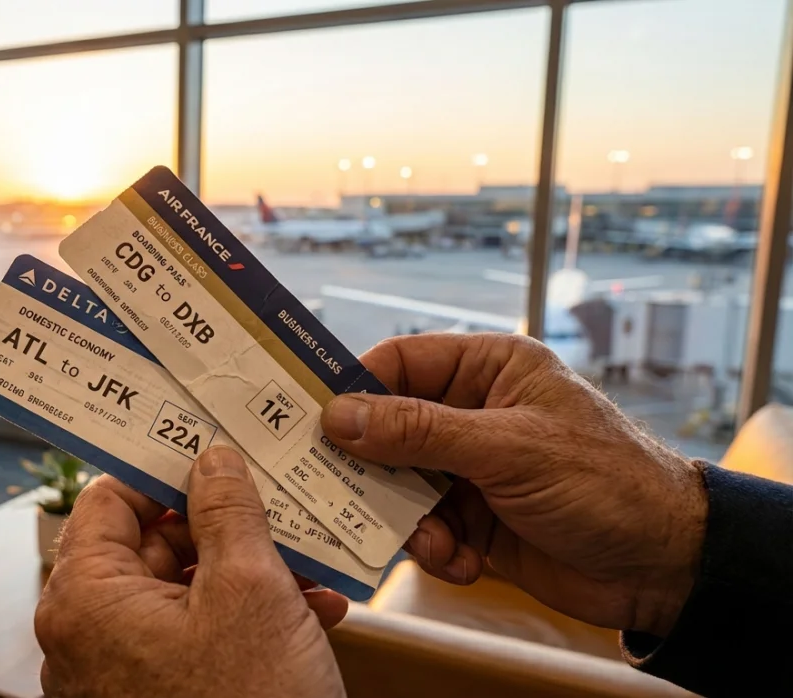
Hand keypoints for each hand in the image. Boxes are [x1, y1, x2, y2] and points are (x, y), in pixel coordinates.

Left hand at [35, 446, 347, 697]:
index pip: (108, 499)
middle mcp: (83, 638)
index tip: (211, 451)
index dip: (163, 469)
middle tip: (275, 507)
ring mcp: (114, 677)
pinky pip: (187, 640)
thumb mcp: (249, 590)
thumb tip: (212, 460)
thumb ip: (227, 512)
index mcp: (83, 600)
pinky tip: (305, 614)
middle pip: (147, 546)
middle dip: (221, 527)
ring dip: (245, 574)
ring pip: (178, 594)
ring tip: (308, 567)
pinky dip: (239, 621)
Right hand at [320, 333, 706, 637]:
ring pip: (397, 483)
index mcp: (490, 368)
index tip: (316, 421)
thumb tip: (340, 415)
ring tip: (436, 543)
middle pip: (387, 427)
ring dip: (407, 519)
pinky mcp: (472, 517)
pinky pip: (422, 526)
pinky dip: (434, 549)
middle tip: (345, 491)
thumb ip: (420, 432)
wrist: (663, 568)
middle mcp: (474, 411)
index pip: (400, 363)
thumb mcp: (509, 449)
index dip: (355, 388)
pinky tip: (465, 563)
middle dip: (373, 468)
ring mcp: (470, 466)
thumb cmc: (607, 483)